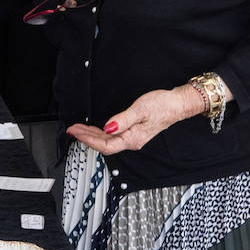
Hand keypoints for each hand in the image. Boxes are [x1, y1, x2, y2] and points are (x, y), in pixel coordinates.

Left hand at [66, 86, 199, 154]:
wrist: (177, 104)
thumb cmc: (163, 105)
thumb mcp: (140, 109)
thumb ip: (122, 120)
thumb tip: (108, 128)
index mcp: (133, 139)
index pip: (105, 145)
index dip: (89, 140)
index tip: (76, 133)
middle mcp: (132, 141)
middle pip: (104, 144)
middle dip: (86, 137)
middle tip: (71, 130)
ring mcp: (132, 138)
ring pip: (107, 140)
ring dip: (91, 135)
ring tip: (78, 129)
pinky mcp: (133, 132)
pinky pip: (113, 136)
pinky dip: (100, 132)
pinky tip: (94, 129)